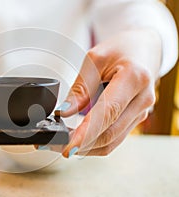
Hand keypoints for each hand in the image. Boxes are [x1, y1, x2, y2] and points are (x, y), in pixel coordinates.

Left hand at [60, 29, 160, 156]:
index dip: (86, 132)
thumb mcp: (95, 59)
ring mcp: (141, 112)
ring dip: (85, 147)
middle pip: (109, 132)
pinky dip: (94, 144)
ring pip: (111, 141)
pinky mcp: (134, 119)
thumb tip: (64, 112)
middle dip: (80, 144)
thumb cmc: (121, 49)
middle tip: (54, 144)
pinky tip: (78, 142)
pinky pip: (114, 138)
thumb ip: (80, 88)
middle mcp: (142, 99)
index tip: (68, 145)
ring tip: (60, 144)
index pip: (108, 112)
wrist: (142, 49)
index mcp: (134, 78)